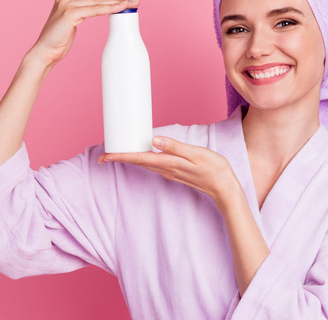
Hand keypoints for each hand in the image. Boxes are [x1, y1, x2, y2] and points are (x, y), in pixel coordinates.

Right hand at [30, 0, 138, 65]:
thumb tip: (98, 10)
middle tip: (135, 1)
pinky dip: (109, 9)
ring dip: (116, 3)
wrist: (44, 53)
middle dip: (118, 0)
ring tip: (131, 5)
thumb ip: (81, 13)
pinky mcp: (70, 13)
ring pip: (98, 2)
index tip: (127, 2)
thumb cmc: (58, 42)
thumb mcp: (71, 23)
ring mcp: (66, 3)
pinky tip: (120, 8)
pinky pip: (94, 10)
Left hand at [99, 136, 242, 204]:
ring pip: (144, 164)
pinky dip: (142, 159)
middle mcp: (165, 169)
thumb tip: (154, 140)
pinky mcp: (174, 171)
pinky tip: (141, 153)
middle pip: (137, 162)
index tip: (103, 157)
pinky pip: (152, 165)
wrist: (224, 187)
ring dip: (129, 158)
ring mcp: (169, 172)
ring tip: (117, 152)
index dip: (119, 157)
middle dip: (120, 158)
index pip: (138, 158)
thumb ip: (174, 146)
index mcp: (168, 163)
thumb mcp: (196, 153)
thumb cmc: (214, 168)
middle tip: (103, 154)